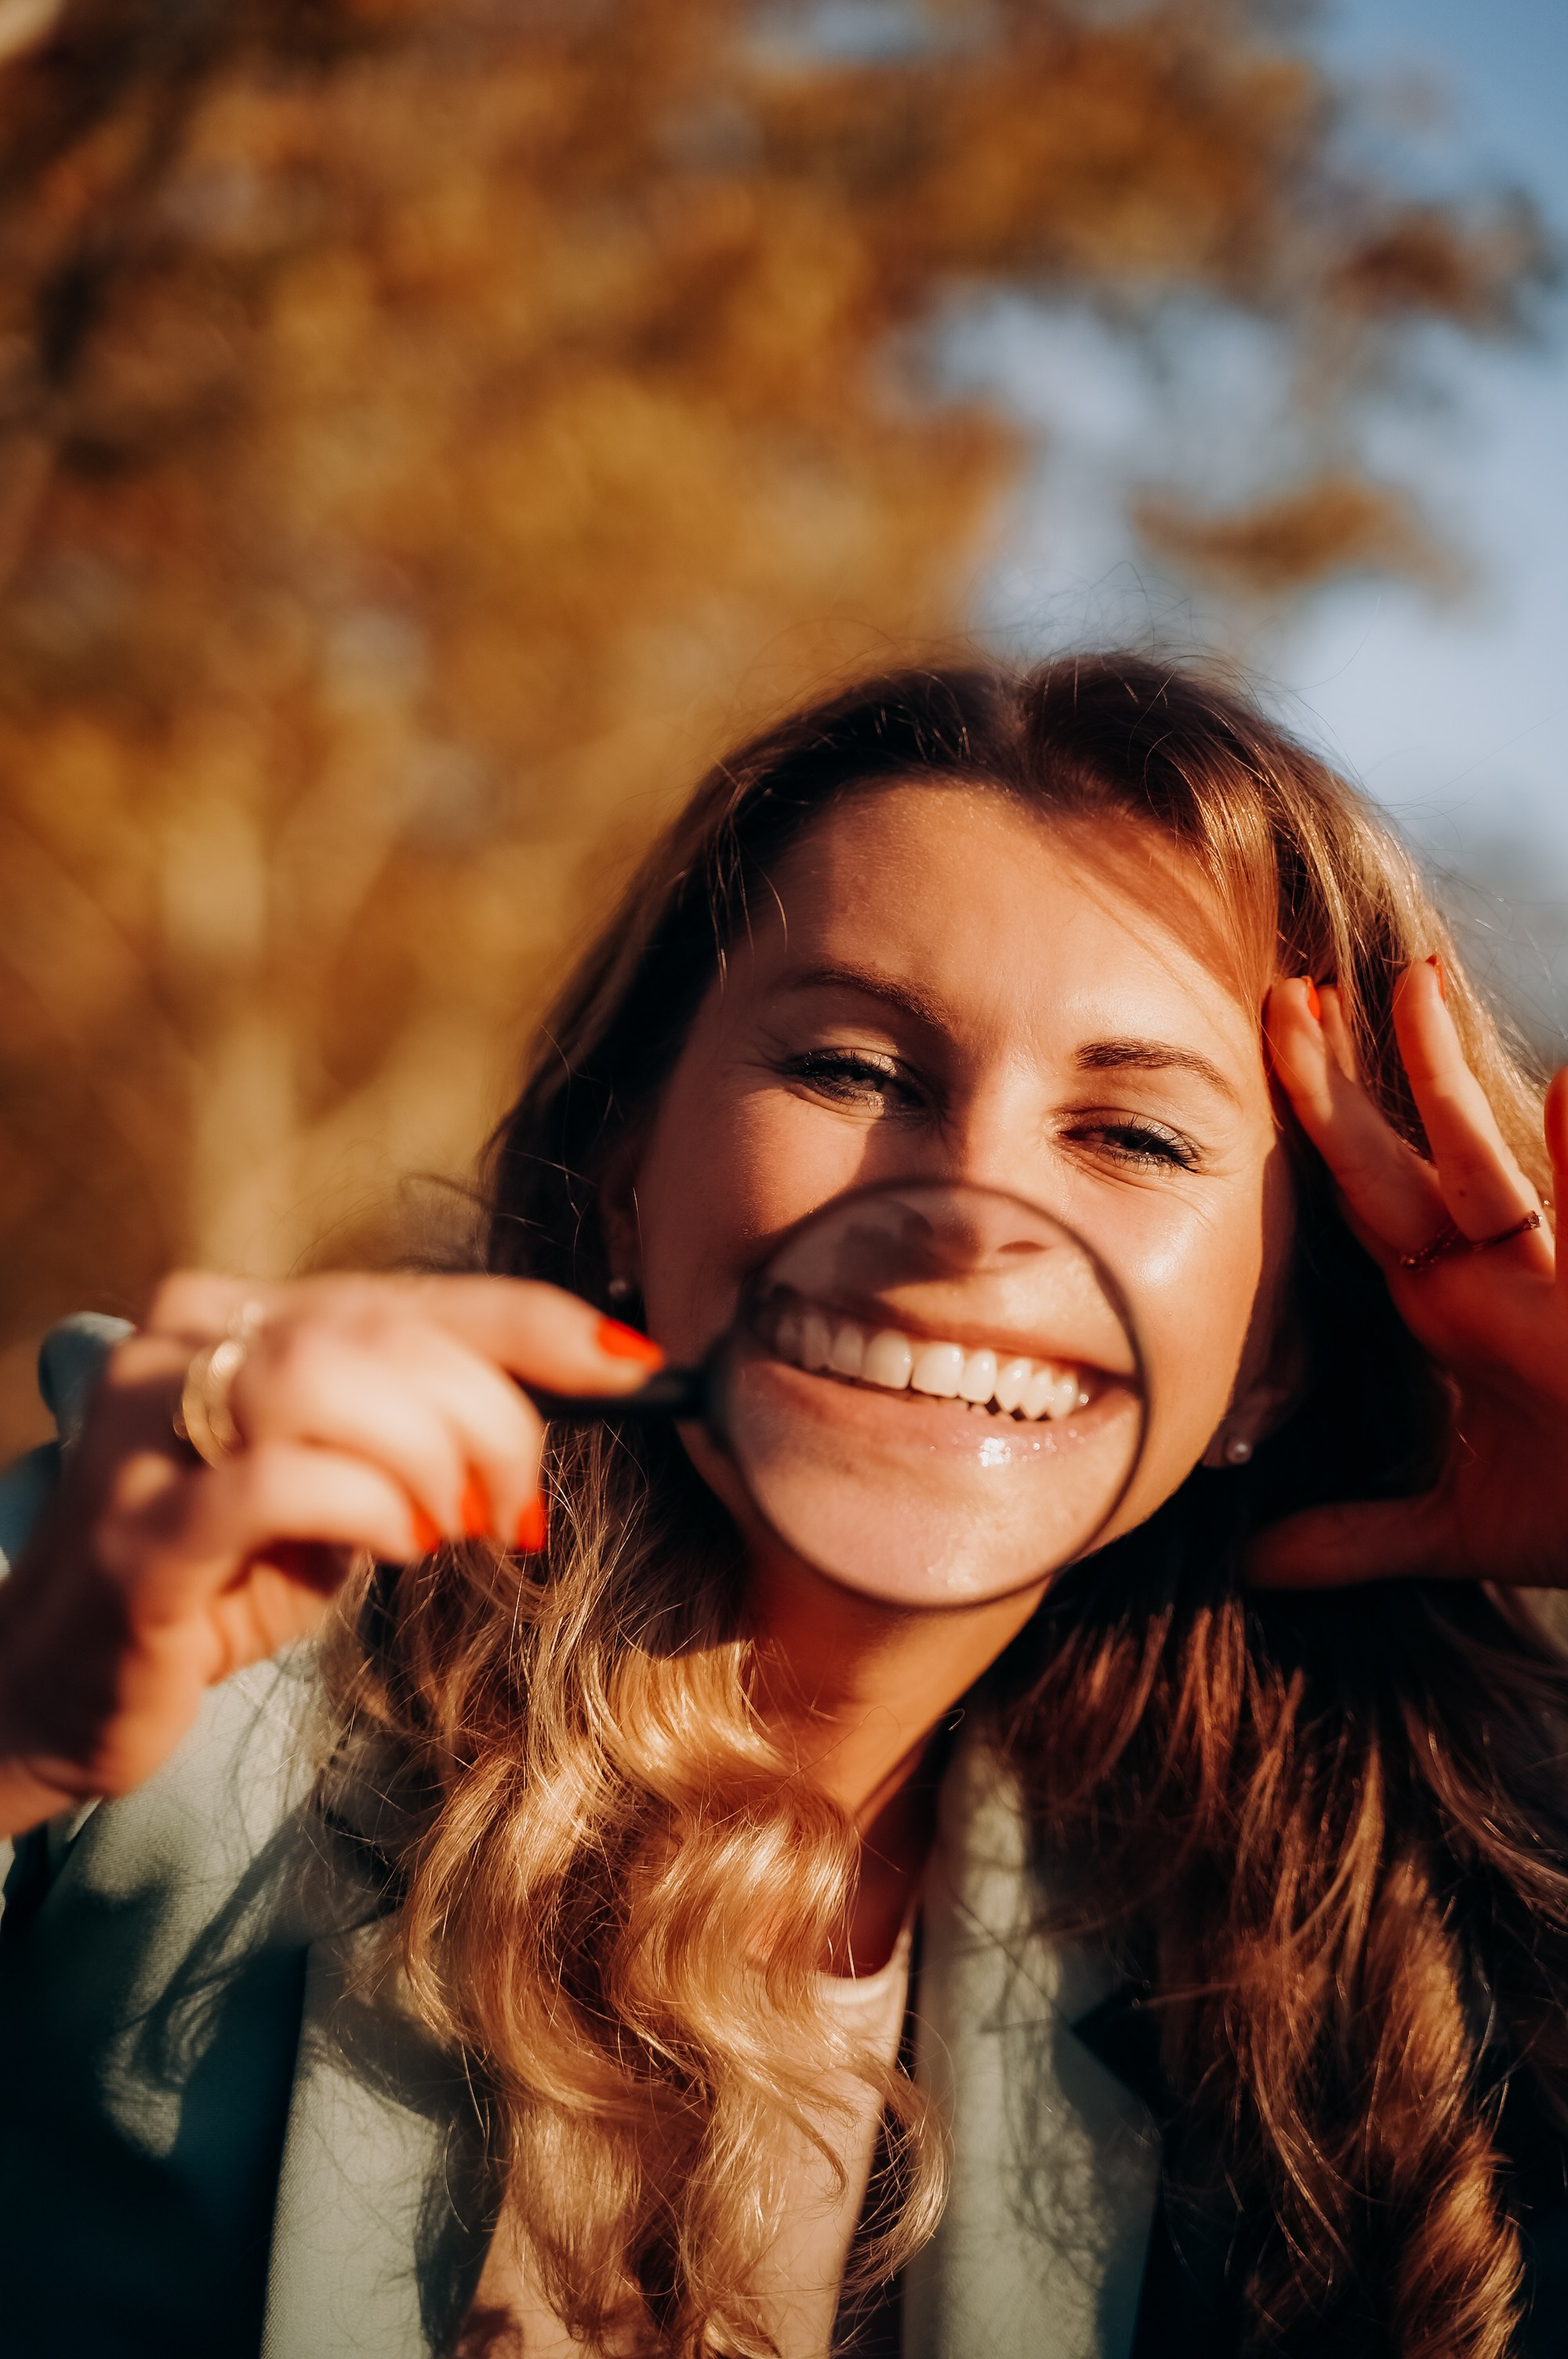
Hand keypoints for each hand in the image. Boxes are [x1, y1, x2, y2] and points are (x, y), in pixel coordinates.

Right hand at [0, 1272, 661, 1833]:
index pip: (409, 1292)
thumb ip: (422, 1426)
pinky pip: (274, 1481)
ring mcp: (142, 1432)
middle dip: (488, 1413)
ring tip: (454, 1525)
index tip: (637, 1359)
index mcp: (235, 1312)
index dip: (535, 1320)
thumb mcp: (340, 1486)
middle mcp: (178, 1342)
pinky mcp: (136, 1531)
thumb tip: (584, 1389)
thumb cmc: (225, 1579)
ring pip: (325, 1381)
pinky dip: (367, 1504)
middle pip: (375, 1331)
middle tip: (518, 1502)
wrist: (60, 1691)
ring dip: (429, 1454)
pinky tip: (398, 1543)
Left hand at [1253, 960, 1567, 1591]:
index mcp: (1456, 1309)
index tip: (1264, 1045)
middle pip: (1403, 1161)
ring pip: (1496, 1166)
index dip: (1310, 1132)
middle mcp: (1505, 1277)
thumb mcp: (1464, 1531)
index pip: (1364, 1201)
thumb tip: (1255, 1568)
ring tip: (1412, 986)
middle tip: (1281, 989)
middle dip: (1343, 1083)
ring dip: (1449, 1084)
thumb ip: (1360, 1537)